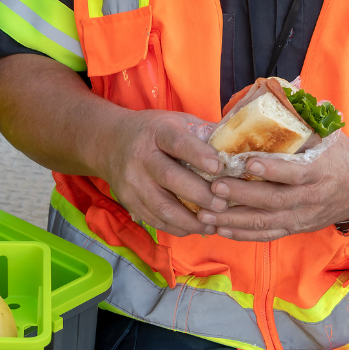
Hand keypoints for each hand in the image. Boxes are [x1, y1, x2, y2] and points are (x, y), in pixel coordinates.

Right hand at [92, 110, 224, 237]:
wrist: (109, 142)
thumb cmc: (154, 132)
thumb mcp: (177, 121)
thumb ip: (205, 134)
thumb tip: (239, 147)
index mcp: (156, 132)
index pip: (177, 142)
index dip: (198, 154)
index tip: (220, 166)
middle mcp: (140, 156)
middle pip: (170, 178)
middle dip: (200, 194)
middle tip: (224, 204)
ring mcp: (132, 181)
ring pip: (162, 206)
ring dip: (190, 220)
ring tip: (214, 224)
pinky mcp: (129, 201)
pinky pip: (155, 219)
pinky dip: (178, 228)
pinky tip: (196, 228)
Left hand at [195, 132, 348, 240]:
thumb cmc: (339, 156)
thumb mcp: (329, 136)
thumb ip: (303, 121)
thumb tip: (278, 92)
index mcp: (319, 171)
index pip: (294, 173)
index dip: (271, 170)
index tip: (247, 163)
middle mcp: (310, 197)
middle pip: (273, 200)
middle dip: (242, 195)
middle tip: (215, 186)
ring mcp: (301, 216)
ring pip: (265, 222)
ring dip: (234, 219)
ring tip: (205, 212)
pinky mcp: (295, 228)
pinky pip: (267, 235)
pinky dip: (243, 234)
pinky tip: (220, 228)